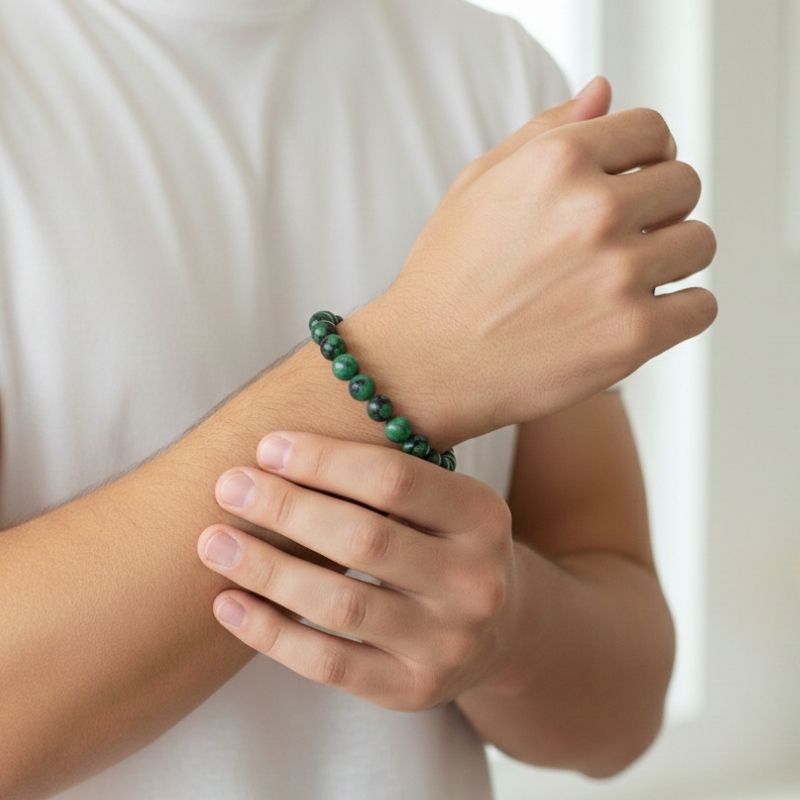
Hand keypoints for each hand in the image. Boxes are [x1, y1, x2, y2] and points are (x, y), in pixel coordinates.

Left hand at [196, 431, 521, 709]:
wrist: (497, 632)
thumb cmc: (444, 546)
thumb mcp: (441, 503)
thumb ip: (381, 481)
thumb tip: (274, 456)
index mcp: (481, 517)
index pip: (393, 479)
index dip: (323, 460)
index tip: (266, 448)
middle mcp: (473, 582)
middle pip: (363, 539)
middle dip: (285, 509)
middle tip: (228, 487)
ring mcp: (446, 644)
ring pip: (339, 605)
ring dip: (266, 570)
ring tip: (213, 542)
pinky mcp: (412, 690)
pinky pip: (328, 664)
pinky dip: (270, 633)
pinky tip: (228, 604)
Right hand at [365, 75, 716, 441]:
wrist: (426, 364)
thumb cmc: (446, 277)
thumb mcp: (478, 184)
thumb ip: (544, 131)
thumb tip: (603, 93)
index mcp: (558, 160)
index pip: (652, 129)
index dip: (646, 155)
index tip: (634, 181)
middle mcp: (593, 210)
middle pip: (684, 185)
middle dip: (659, 208)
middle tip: (621, 240)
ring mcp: (617, 274)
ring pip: (698, 244)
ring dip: (670, 260)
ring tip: (624, 282)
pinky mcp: (633, 335)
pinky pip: (700, 307)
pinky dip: (678, 312)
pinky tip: (637, 317)